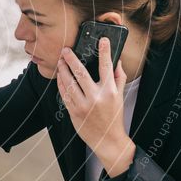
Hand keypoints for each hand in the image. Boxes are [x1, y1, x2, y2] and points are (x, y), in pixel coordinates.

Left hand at [56, 37, 134, 176]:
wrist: (107, 141)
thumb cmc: (114, 117)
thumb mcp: (121, 97)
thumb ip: (119, 78)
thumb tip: (117, 61)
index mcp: (110, 92)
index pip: (107, 67)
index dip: (105, 52)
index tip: (102, 40)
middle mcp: (96, 98)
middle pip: (81, 73)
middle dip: (71, 59)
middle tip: (65, 50)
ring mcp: (83, 105)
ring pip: (69, 83)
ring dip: (63, 70)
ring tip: (60, 62)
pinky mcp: (74, 112)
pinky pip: (64, 95)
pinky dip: (61, 84)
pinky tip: (59, 77)